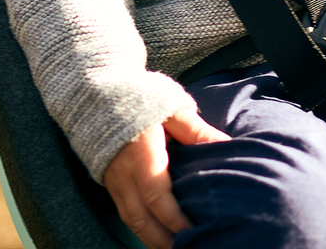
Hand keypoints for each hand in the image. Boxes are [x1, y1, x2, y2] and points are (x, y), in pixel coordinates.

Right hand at [103, 107, 230, 248]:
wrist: (98, 92)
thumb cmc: (140, 98)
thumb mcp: (172, 109)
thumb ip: (197, 132)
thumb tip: (228, 145)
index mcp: (141, 154)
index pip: (157, 195)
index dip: (174, 219)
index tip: (193, 231)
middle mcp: (124, 173)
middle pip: (142, 218)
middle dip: (163, 241)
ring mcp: (113, 180)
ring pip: (131, 221)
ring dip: (151, 240)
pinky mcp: (109, 182)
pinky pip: (124, 213)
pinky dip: (140, 229)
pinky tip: (155, 236)